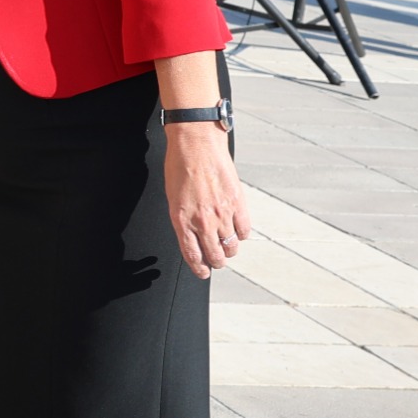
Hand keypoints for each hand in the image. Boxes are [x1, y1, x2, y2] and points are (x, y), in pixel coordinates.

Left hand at [164, 121, 250, 278]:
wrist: (196, 144)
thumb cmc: (180, 167)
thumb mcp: (173, 197)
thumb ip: (183, 219)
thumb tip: (192, 236)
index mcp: (181, 220)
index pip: (192, 255)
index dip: (199, 268)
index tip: (202, 273)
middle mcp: (202, 221)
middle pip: (214, 255)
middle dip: (216, 263)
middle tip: (216, 262)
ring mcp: (221, 213)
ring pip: (230, 246)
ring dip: (229, 250)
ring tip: (227, 247)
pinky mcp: (238, 203)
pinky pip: (244, 230)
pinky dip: (241, 235)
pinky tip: (237, 231)